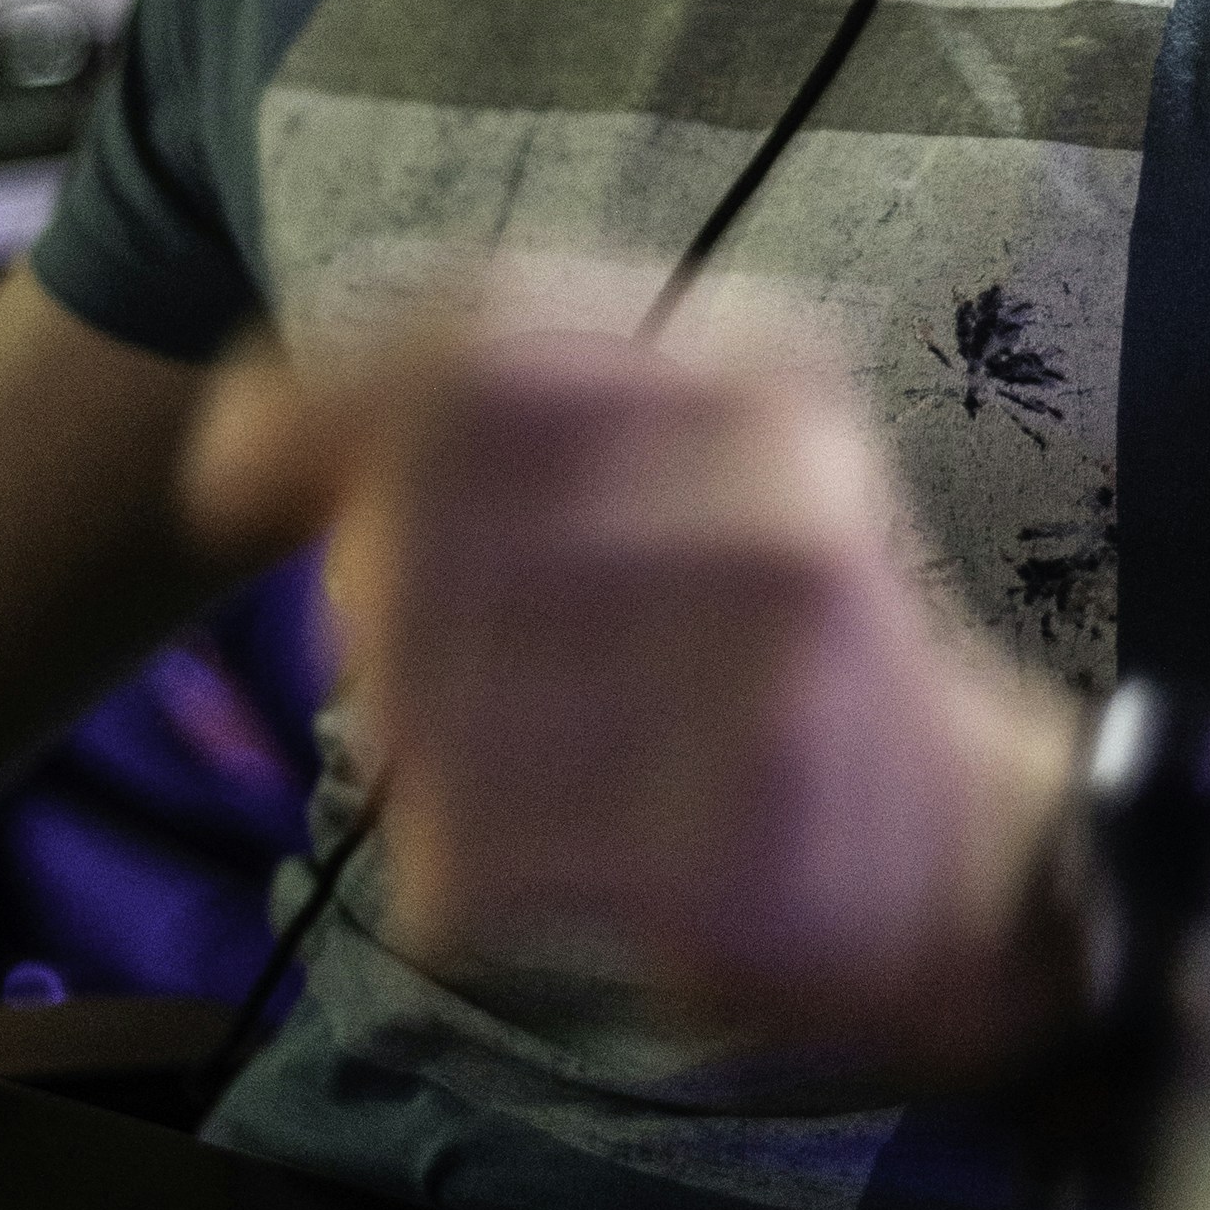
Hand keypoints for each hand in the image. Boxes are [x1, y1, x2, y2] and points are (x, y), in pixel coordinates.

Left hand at [181, 287, 1090, 1077]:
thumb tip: (238, 425)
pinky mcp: (737, 842)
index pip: (478, 333)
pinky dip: (444, 876)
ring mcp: (765, 667)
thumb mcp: (694, 461)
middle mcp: (773, 492)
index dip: (316, 390)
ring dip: (400, 753)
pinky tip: (506, 877)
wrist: (973, 857)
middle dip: (354, 602)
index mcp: (756, 368)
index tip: (236, 463)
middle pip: (422, 514)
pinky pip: (474, 848)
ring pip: (426, 695)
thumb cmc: (772, 645)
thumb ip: (503, 416)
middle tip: (369, 662)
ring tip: (470, 778)